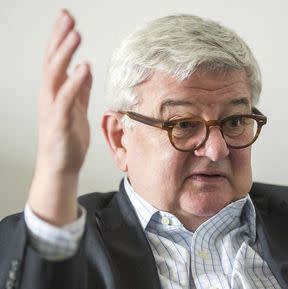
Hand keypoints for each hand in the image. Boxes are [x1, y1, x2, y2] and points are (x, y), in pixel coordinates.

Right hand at [28, 10, 91, 224]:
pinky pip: (66, 98)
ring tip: (76, 35)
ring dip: (65, 53)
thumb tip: (85, 70)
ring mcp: (53, 108)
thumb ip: (80, 90)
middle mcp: (50, 96)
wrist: (62, 167)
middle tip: (68, 17)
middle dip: (60, 37)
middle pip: (52, 61)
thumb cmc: (68, 139)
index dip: (61, 38)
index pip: (56, 59)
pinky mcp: (60, 122)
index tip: (68, 19)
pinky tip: (83, 68)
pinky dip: (74, 82)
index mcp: (55, 92)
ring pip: (55, 74)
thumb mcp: (77, 109)